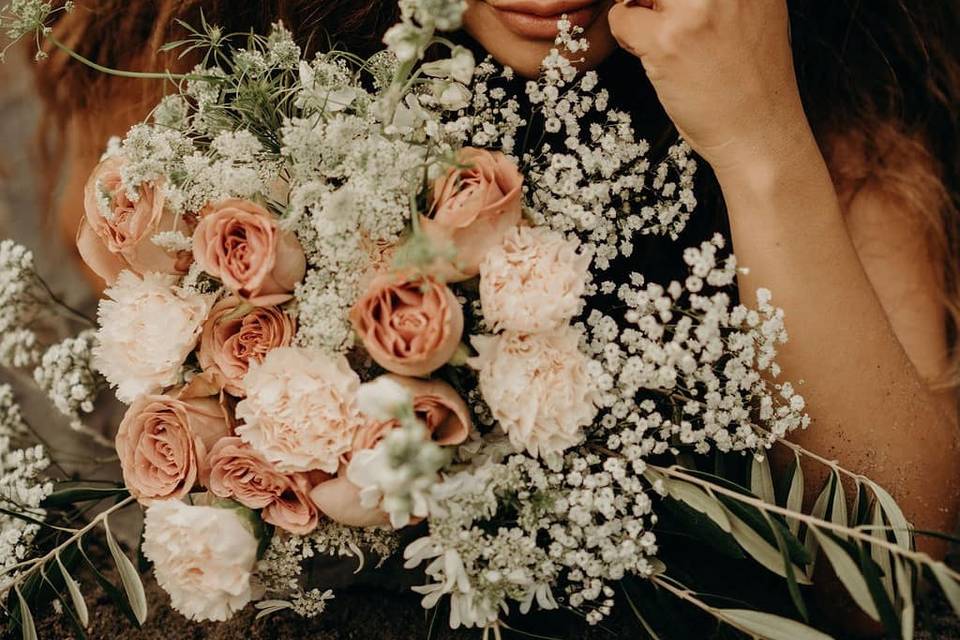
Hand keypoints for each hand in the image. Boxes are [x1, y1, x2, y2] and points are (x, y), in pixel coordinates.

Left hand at [608, 0, 811, 173]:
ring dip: (639, 7)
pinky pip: (622, 16)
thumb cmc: (752, 78)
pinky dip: (626, 34)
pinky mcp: (668, 41)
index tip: (672, 6)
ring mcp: (695, 9)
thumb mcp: (755, 10)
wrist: (760, 130)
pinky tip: (652, 53)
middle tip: (662, 17)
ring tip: (658, 34)